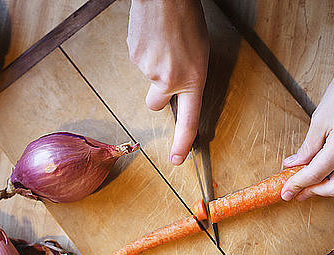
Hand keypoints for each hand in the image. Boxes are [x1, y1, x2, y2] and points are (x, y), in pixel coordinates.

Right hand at [127, 0, 208, 164]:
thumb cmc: (187, 16)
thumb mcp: (199, 50)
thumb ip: (187, 75)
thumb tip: (169, 85)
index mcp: (192, 79)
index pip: (188, 120)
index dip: (182, 143)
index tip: (176, 159)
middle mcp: (169, 80)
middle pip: (155, 104)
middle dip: (157, 95)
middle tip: (164, 72)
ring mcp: (148, 69)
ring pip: (147, 76)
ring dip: (154, 62)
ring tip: (163, 38)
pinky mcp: (134, 56)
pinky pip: (139, 59)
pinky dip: (144, 50)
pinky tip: (152, 34)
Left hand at [281, 57, 333, 200]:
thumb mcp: (319, 118)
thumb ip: (307, 148)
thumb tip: (292, 165)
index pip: (316, 174)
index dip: (298, 185)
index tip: (286, 192)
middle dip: (315, 192)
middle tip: (298, 191)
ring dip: (331, 189)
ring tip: (312, 185)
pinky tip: (330, 174)